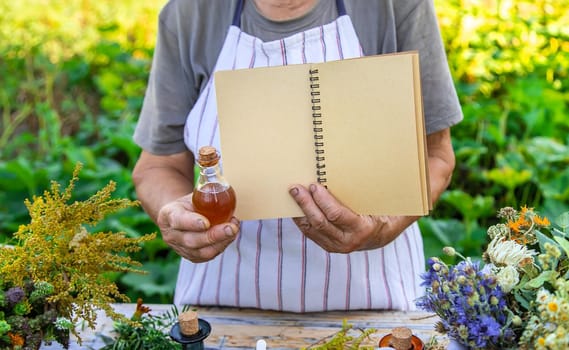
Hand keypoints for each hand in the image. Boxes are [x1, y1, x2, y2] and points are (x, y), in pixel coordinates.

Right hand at [156, 193, 239, 262]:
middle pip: (192, 240)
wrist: (181, 215)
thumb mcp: (194, 193)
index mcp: (168, 214)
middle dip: (214, 236)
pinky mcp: (191, 257)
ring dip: (221, 242)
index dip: (192, 223)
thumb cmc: (190, 202)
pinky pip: (207, 256)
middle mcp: (171, 234)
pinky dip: (221, 246)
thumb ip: (205, 192)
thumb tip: (220, 185)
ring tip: (234, 229)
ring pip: (201, 252)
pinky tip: (230, 236)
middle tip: (231, 228)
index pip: (178, 220)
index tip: (207, 223)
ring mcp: (180, 248)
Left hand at [289, 183, 413, 252]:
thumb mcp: (382, 201)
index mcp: (363, 229)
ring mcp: (336, 246)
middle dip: (306, 204)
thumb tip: (366, 168)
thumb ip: (375, 189)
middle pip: (320, 222)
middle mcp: (348, 242)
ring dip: (300, 211)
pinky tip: (296, 207)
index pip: (336, 215)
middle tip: (297, 188)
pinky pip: (310, 233)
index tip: (314, 186)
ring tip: (293, 194)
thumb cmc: (383, 212)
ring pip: (312, 229)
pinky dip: (301, 219)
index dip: (323, 200)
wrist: (383, 235)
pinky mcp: (327, 246)